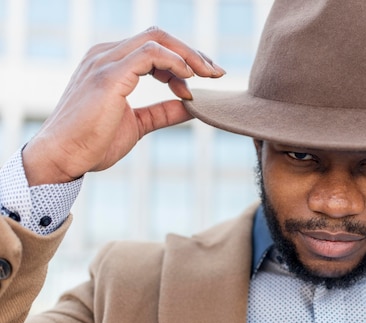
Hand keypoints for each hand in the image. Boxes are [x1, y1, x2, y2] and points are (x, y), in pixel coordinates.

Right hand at [22, 27, 223, 185]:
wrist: (62, 159)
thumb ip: (163, 112)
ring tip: (208, 76)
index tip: (205, 82)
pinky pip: (149, 54)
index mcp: (111, 63)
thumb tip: (191, 106)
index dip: (185, 61)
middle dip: (193, 53)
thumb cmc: (93, 143)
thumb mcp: (138, 124)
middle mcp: (106, 55)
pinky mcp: (108, 76)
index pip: (155, 47)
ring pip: (157, 39)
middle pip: (159, 36)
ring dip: (189, 56)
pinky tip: (188, 80)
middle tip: (217, 73)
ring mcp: (105, 62)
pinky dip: (174, 63)